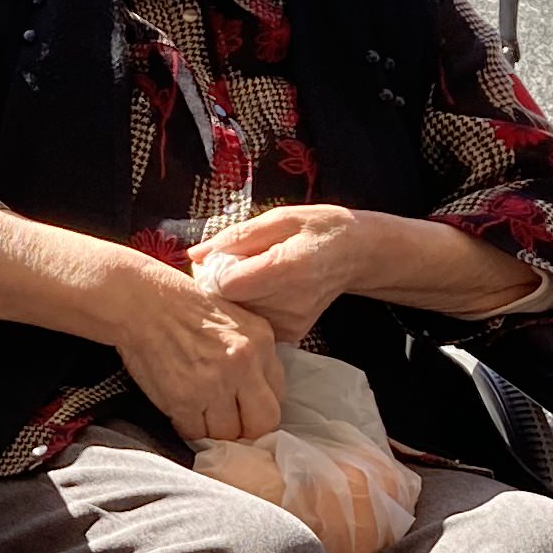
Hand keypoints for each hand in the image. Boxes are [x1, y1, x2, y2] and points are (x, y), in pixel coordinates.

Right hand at [108, 260, 282, 446]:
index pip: (278, 396)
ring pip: (226, 434)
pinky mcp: (184, 399)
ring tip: (198, 411)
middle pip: (262, 423)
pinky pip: (194, 433)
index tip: (244, 408)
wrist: (142, 302)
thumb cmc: (183, 308)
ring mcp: (214, 383)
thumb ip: (253, 356)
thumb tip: (256, 395)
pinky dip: (187, 426)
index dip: (258, 407)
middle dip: (245, 429)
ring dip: (212, 428)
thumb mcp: (234, 321)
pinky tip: (180, 409)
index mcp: (261, 341)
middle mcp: (243, 363)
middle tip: (228, 422)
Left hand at [189, 203, 357, 345]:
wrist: (357, 254)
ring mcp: (291, 323)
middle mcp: (289, 302)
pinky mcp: (291, 335)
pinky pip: (253, 324)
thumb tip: (194, 255)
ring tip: (256, 277)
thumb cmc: (318, 228)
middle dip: (223, 284)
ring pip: (238, 317)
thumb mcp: (279, 218)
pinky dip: (250, 309)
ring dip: (236, 297)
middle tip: (238, 265)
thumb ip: (235, 237)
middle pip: (229, 303)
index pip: (226, 284)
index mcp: (286, 268)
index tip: (220, 259)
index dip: (214, 271)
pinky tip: (265, 292)